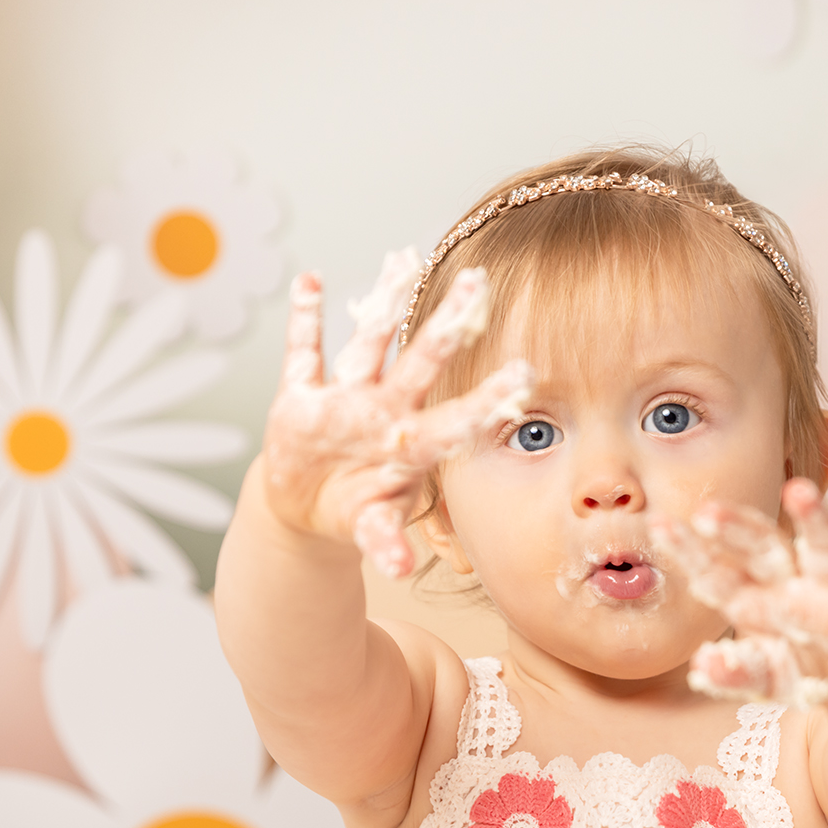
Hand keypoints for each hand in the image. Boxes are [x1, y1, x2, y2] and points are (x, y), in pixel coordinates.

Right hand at [261, 250, 533, 578]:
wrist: (307, 507)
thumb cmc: (355, 511)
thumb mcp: (370, 528)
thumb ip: (383, 539)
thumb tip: (398, 567)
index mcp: (410, 446)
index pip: (454, 418)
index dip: (486, 399)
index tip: (526, 373)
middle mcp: (384, 411)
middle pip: (419, 363)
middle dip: (446, 325)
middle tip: (480, 281)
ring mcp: (344, 400)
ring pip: (367, 344)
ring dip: (382, 303)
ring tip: (402, 260)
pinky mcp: (301, 398)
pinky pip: (303, 354)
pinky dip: (303, 320)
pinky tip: (311, 283)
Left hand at [650, 478, 827, 714]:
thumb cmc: (806, 666)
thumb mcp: (765, 675)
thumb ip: (735, 672)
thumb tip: (702, 666)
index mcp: (760, 595)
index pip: (720, 569)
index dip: (692, 551)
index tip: (659, 526)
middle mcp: (797, 584)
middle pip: (765, 547)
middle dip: (739, 528)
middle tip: (709, 510)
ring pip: (825, 551)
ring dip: (815, 521)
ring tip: (801, 491)